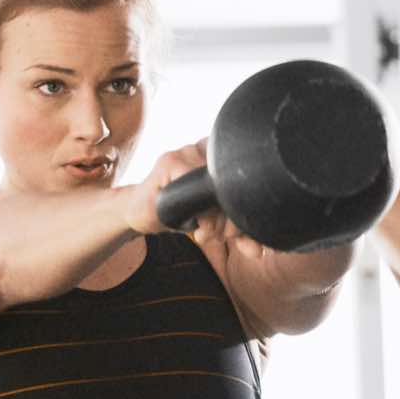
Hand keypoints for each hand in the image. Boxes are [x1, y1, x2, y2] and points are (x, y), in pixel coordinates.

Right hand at [123, 139, 265, 258]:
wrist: (140, 211)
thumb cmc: (180, 212)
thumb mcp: (214, 225)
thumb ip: (238, 234)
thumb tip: (259, 251)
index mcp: (223, 156)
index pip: (249, 179)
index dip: (248, 208)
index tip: (239, 232)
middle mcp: (208, 147)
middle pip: (236, 184)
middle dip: (233, 219)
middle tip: (223, 236)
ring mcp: (188, 151)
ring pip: (218, 187)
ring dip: (216, 219)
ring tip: (207, 234)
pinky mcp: (169, 161)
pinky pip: (195, 187)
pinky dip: (199, 213)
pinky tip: (193, 223)